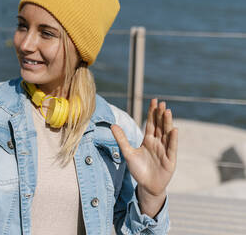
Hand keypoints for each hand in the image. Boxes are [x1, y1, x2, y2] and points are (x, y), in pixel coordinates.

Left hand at [111, 99, 177, 215]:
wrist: (147, 186)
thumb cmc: (138, 169)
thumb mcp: (128, 153)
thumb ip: (121, 139)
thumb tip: (112, 125)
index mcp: (148, 140)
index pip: (151, 123)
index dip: (152, 113)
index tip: (154, 101)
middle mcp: (158, 143)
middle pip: (159, 126)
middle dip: (160, 114)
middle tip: (161, 102)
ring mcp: (165, 150)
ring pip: (166, 134)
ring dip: (167, 123)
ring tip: (167, 111)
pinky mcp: (170, 160)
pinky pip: (172, 148)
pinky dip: (173, 139)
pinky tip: (174, 129)